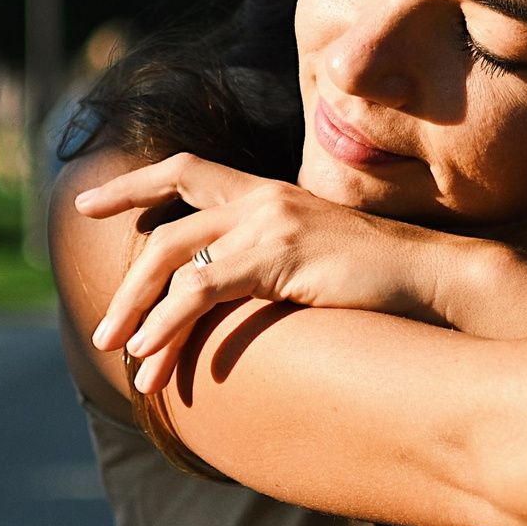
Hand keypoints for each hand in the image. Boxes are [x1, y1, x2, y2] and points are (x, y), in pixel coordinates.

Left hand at [70, 153, 470, 394]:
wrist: (436, 278)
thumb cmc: (385, 282)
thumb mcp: (320, 259)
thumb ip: (277, 263)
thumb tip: (239, 299)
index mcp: (271, 193)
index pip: (187, 170)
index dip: (134, 184)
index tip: (91, 203)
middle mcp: (264, 199)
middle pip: (167, 224)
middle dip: (127, 280)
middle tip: (100, 327)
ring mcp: (271, 223)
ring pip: (175, 259)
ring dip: (139, 311)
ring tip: (121, 355)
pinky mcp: (279, 255)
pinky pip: (201, 289)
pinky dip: (168, 324)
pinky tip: (155, 355)